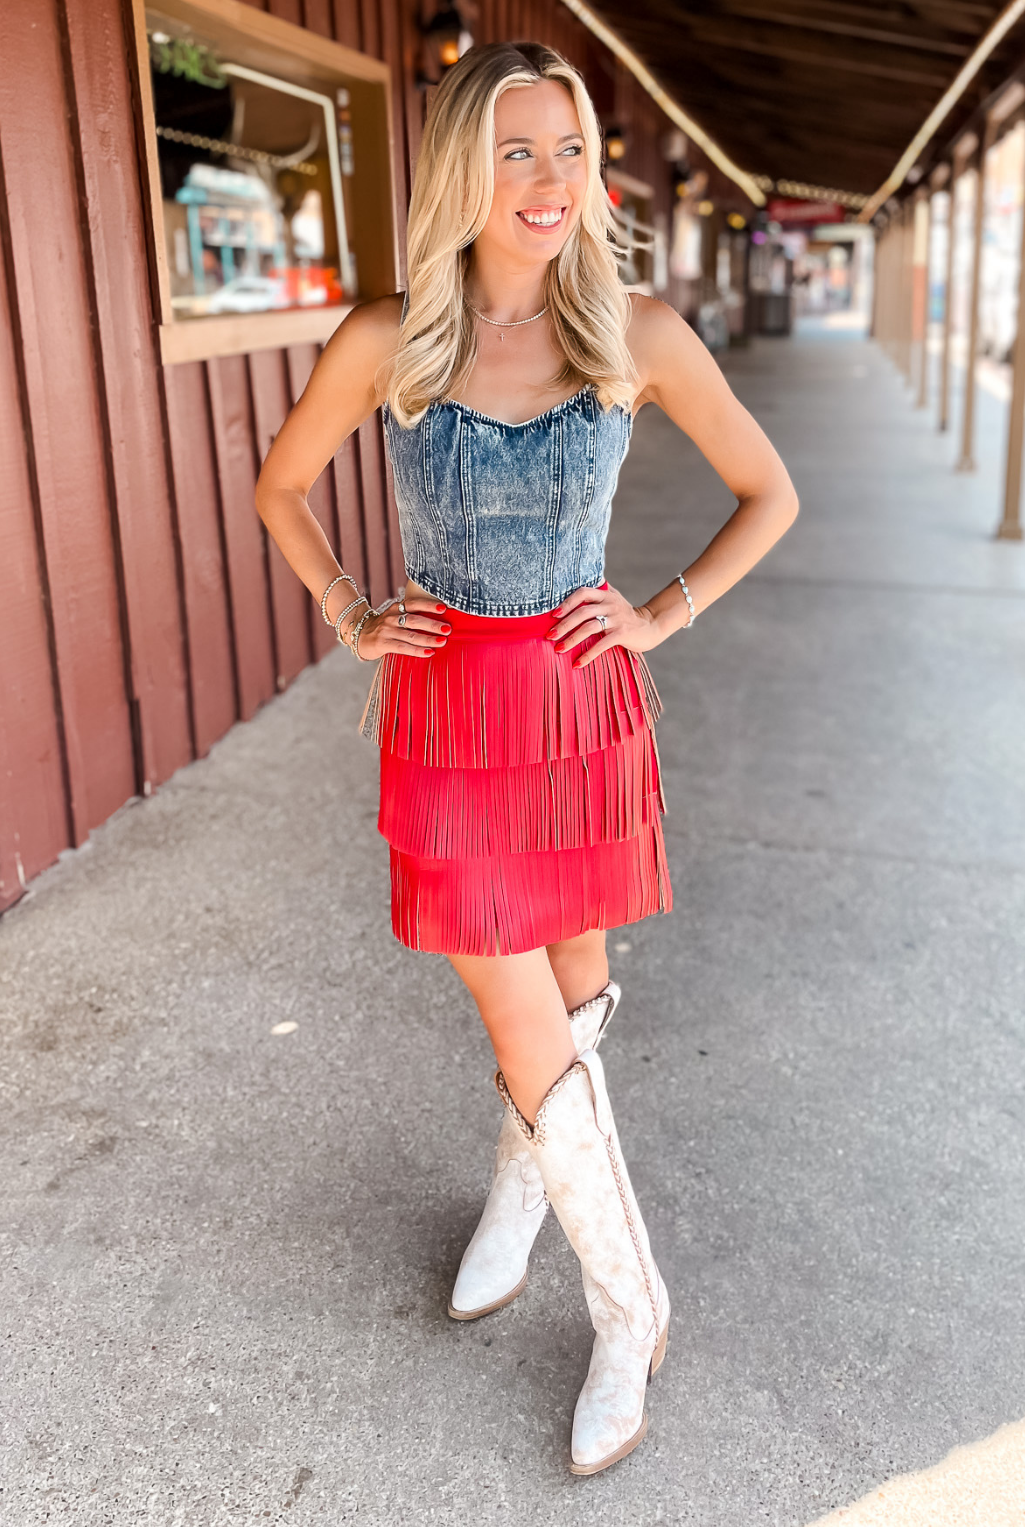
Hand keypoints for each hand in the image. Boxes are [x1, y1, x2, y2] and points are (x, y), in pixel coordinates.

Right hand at [346, 595, 450, 659]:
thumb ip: (412, 617)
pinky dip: (417, 650)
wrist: (359, 636)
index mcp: (396, 608)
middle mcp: (391, 617)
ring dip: (428, 639)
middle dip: (432, 624)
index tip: (444, 608)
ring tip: (442, 641)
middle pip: (414, 620)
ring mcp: (386, 630)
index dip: (428, 605)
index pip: (414, 604)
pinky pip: (403, 647)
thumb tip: (439, 622)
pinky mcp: (382, 643)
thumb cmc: (385, 628)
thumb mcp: (395, 617)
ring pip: (411, 635)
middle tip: (448, 629)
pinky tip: (429, 652)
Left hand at [546, 584, 661, 668]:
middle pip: (582, 612)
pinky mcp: (623, 633)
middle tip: (550, 636)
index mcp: (605, 594)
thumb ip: (595, 596)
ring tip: (558, 650)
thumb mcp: (611, 600)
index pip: (582, 592)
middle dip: (564, 624)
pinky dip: (588, 655)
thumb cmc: (624, 615)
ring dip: (572, 639)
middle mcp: (610, 604)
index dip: (567, 602)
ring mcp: (617, 618)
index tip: (553, 615)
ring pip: (589, 627)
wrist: (650, 626)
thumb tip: (568, 595)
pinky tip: (577, 664)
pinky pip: (601, 644)